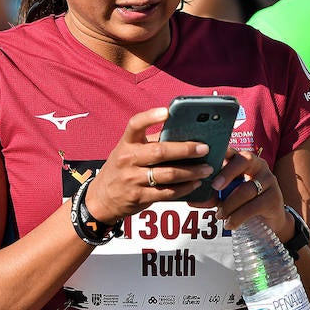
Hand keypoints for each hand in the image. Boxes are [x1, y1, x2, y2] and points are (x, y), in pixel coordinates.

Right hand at [84, 107, 212, 222]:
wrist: (102, 198)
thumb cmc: (122, 168)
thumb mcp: (129, 151)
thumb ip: (151, 141)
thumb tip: (183, 131)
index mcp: (126, 143)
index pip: (135, 124)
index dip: (151, 116)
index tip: (168, 111)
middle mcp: (128, 159)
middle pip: (160, 151)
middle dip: (186, 149)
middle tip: (204, 148)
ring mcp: (133, 179)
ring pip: (167, 174)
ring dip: (191, 172)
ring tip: (207, 169)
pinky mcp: (140, 197)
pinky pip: (167, 192)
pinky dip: (185, 188)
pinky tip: (196, 183)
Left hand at [209, 149, 294, 239]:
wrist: (268, 222)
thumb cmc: (243, 204)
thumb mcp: (225, 197)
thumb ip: (210, 196)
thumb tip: (190, 199)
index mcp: (244, 159)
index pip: (232, 151)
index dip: (221, 153)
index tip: (208, 163)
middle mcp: (259, 165)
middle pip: (243, 161)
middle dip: (227, 173)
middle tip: (214, 187)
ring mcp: (269, 180)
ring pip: (246, 189)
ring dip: (229, 204)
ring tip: (219, 216)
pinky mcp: (274, 198)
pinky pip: (254, 206)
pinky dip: (238, 216)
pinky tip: (230, 224)